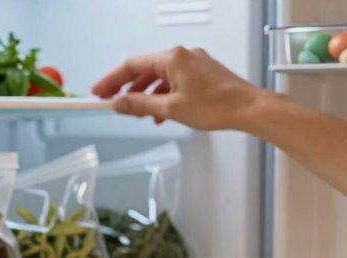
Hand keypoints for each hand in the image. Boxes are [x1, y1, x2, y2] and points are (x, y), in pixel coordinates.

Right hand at [91, 46, 269, 130]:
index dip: (112, 80)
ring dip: (145, 93)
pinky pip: (174, 81)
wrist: (249, 108)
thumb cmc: (216, 106)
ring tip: (136, 113)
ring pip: (159, 76)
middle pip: (144, 69)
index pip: (132, 65)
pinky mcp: (202, 73)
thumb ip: (141, 105)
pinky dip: (162, 94)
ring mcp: (193, 63)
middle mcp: (182, 55)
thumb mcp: (171, 108)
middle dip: (126, 87)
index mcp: (172, 58)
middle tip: (110, 102)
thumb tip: (119, 104)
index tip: (98, 93)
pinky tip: (159, 113)